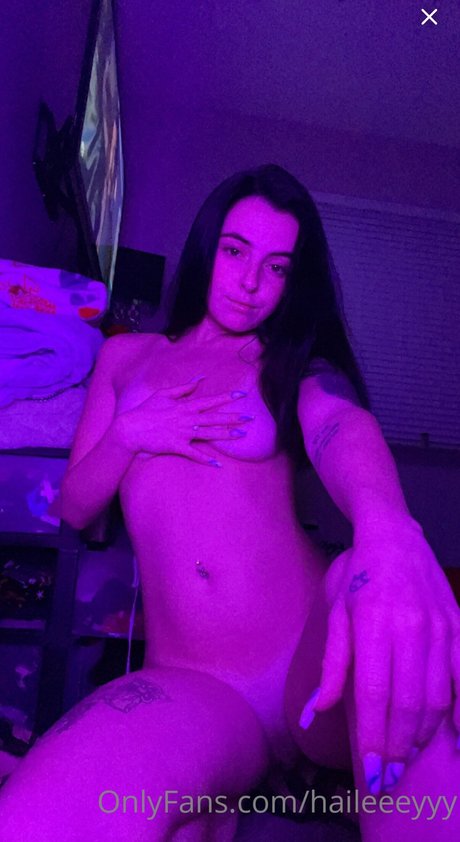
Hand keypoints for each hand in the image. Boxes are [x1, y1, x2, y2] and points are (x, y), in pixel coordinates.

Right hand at [114, 376, 252, 465]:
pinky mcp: (176, 446)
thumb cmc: (146, 410)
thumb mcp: (163, 394)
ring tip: (242, 435)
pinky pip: (194, 454)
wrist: (130, 428)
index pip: (210, 401)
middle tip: (250, 418)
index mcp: (184, 406)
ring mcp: (182, 433)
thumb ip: (183, 387)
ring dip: (226, 435)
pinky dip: (205, 459)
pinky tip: (218, 464)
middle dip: (234, 417)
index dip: (227, 398)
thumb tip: (200, 378)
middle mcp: (186, 419)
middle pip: (214, 418)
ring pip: (209, 434)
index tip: (242, 395)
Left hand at [304, 522, 459, 791]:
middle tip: (388, 775)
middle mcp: (411, 627)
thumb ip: (331, 666)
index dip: (374, 737)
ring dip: (423, 732)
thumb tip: (316, 712)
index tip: (371, 770)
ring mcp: (440, 627)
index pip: (376, 693)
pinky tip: (453, 733)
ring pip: (438, 695)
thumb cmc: (357, 576)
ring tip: (408, 753)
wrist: (394, 537)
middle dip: (398, 746)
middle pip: (408, 702)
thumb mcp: (336, 614)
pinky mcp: (458, 625)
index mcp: (374, 623)